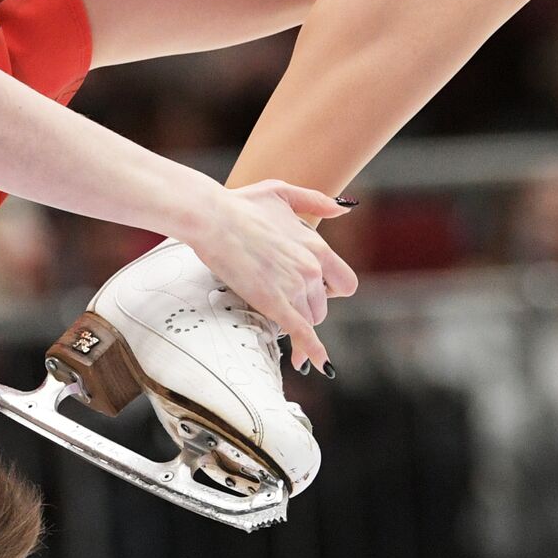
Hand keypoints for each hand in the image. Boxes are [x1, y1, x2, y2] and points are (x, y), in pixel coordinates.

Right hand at [185, 180, 358, 373]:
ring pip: (310, 319)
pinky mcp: (273, 302)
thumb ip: (317, 201)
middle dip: (307, 308)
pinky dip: (311, 350)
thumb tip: (344, 209)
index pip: (345, 283)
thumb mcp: (283, 192)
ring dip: (297, 322)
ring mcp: (294, 287)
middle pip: (324, 306)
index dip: (331, 291)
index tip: (314, 291)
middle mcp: (312, 269)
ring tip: (279, 321)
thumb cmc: (241, 204)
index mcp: (317, 246)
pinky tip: (314, 364)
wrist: (213, 217)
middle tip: (284, 302)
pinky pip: (301, 332)